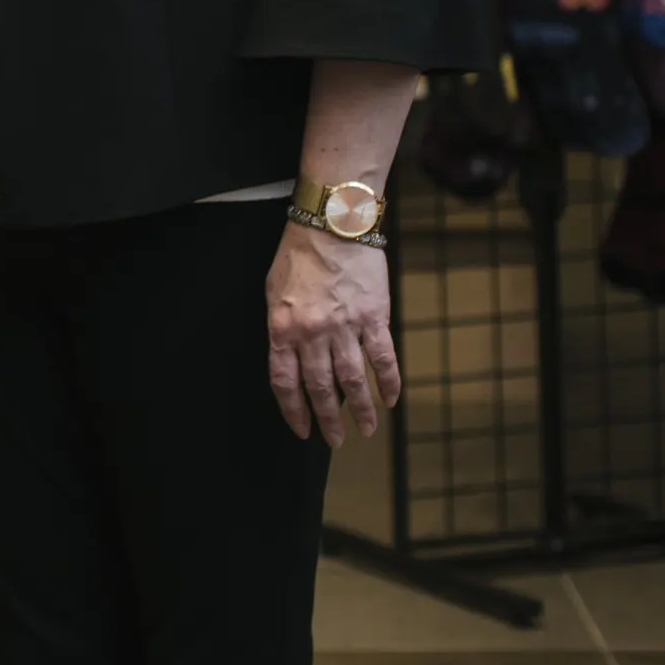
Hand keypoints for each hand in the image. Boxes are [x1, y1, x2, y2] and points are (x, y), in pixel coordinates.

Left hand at [266, 222, 399, 446]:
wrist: (331, 225)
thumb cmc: (298, 255)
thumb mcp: (274, 292)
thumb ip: (282, 328)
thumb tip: (292, 361)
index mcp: (283, 327)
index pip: (284, 382)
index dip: (293, 410)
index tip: (302, 429)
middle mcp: (312, 333)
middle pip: (319, 388)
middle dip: (327, 419)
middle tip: (334, 440)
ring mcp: (345, 327)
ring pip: (353, 381)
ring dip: (361, 410)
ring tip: (366, 430)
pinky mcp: (374, 319)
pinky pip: (383, 360)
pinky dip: (388, 383)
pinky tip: (390, 400)